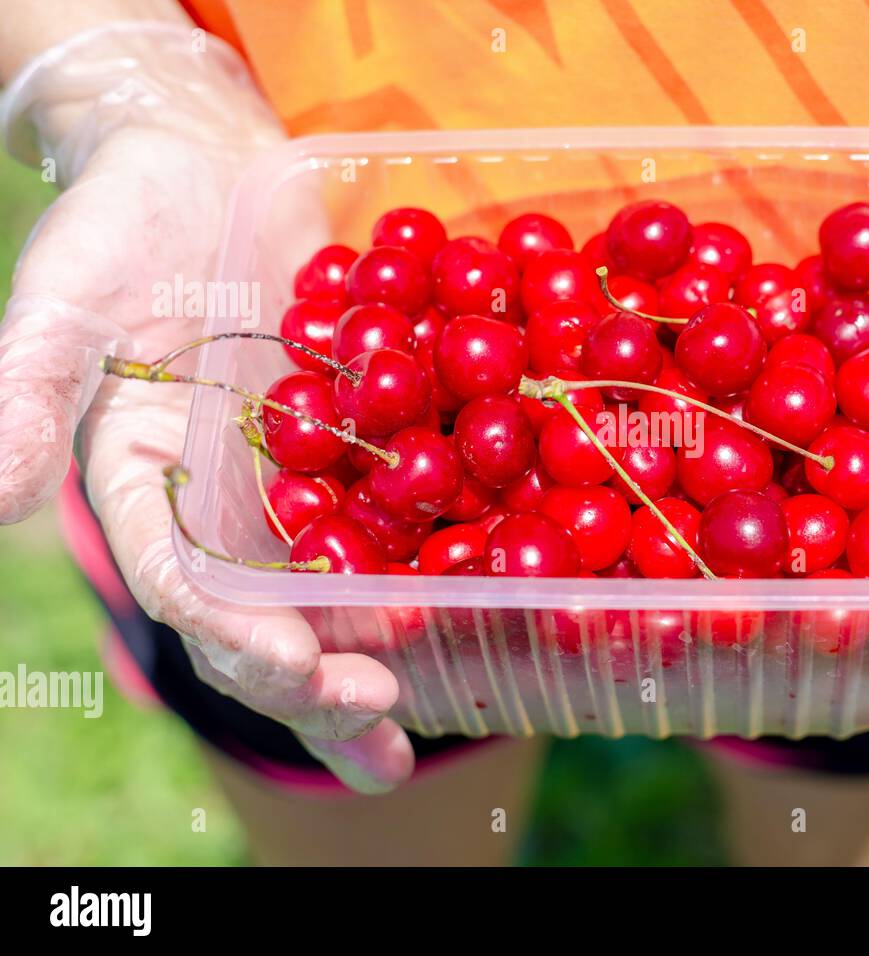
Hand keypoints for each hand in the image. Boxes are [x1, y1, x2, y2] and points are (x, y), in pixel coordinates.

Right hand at [0, 24, 412, 791]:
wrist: (203, 165)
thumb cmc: (118, 226)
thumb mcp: (64, 305)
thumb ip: (25, 394)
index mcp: (151, 498)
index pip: (193, 591)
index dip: (244, 635)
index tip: (301, 668)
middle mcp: (230, 509)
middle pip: (274, 616)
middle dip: (323, 679)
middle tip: (382, 721)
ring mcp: (302, 481)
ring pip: (346, 584)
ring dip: (385, 652)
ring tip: (436, 713)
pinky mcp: (365, 439)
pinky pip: (405, 506)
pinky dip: (440, 553)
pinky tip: (488, 598)